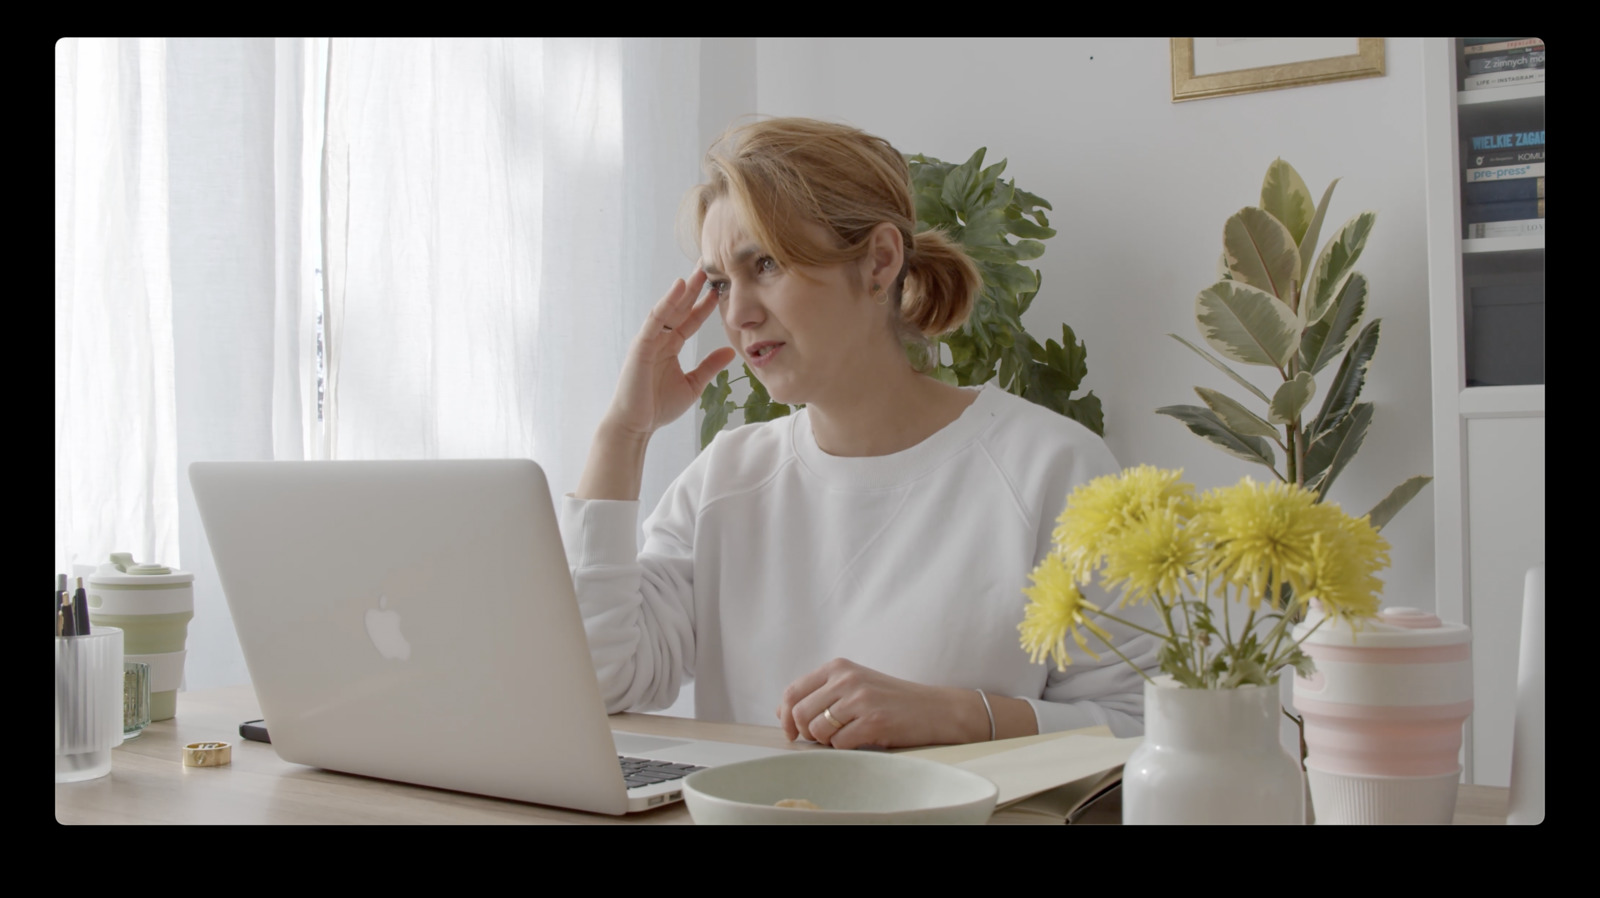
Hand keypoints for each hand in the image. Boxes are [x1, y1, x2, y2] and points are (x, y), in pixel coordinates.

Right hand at [603, 269, 735, 437]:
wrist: (636, 425)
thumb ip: (709, 366)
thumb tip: (730, 351)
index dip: (705, 304)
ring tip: (699, 271)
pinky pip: (656, 319)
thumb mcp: (693, 385)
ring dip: (684, 289)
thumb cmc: (657, 407)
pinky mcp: (641, 345)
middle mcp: (660, 339)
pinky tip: (679, 287)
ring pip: (669, 308)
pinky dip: (667, 302)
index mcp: (671, 346)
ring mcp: (649, 340)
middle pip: (680, 308)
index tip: (720, 287)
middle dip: (695, 287)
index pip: (691, 320)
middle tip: (710, 266)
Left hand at [776, 658, 986, 749]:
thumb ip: (821, 694)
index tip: (791, 731)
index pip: (793, 691)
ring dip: (826, 741)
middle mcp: (846, 678)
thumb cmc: (892, 700)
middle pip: (799, 713)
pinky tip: (861, 740)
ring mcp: (859, 699)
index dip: (785, 716)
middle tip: (823, 738)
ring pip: (817, 730)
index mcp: (838, 667)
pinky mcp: (872, 720)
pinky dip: (845, 748)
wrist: (934, 709)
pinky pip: (839, 744)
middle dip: (806, 733)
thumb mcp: (855, 685)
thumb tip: (782, 712)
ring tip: (846, 736)